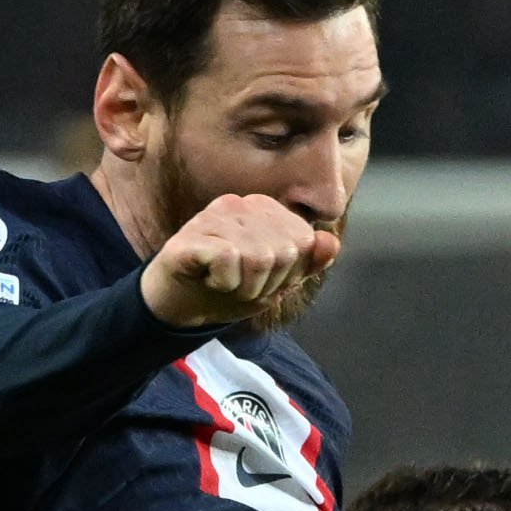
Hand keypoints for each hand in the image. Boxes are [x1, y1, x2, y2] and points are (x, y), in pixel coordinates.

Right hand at [140, 194, 340, 333]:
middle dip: (266, 283)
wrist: (179, 306)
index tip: (260, 279)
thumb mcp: (276, 281)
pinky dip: (223, 284)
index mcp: (264, 209)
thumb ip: (306, 262)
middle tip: (239, 284)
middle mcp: (240, 204)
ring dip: (244, 287)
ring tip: (223, 283)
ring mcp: (214, 216)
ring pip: (259, 259)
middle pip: (284, 252)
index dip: (287, 274)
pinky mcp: (191, 236)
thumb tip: (331, 242)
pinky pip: (229, 262)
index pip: (303, 242)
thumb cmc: (227, 288)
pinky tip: (208, 279)